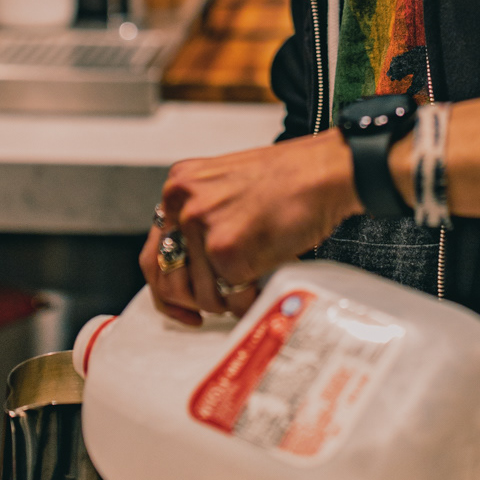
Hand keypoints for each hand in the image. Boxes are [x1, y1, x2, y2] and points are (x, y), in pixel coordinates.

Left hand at [140, 131, 357, 325]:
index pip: (155, 251)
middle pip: (168, 277)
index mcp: (179, 186)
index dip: (167, 286)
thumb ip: (203, 219)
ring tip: (252, 283)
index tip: (181, 304)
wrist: (324, 172)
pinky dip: (250, 299)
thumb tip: (195, 269)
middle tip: (214, 307)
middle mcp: (182, 204)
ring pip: (200, 294)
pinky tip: (264, 282)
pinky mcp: (226, 250)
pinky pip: (231, 297)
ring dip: (227, 300)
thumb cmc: (289, 178)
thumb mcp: (227, 188)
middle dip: (193, 300)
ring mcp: (202, 226)